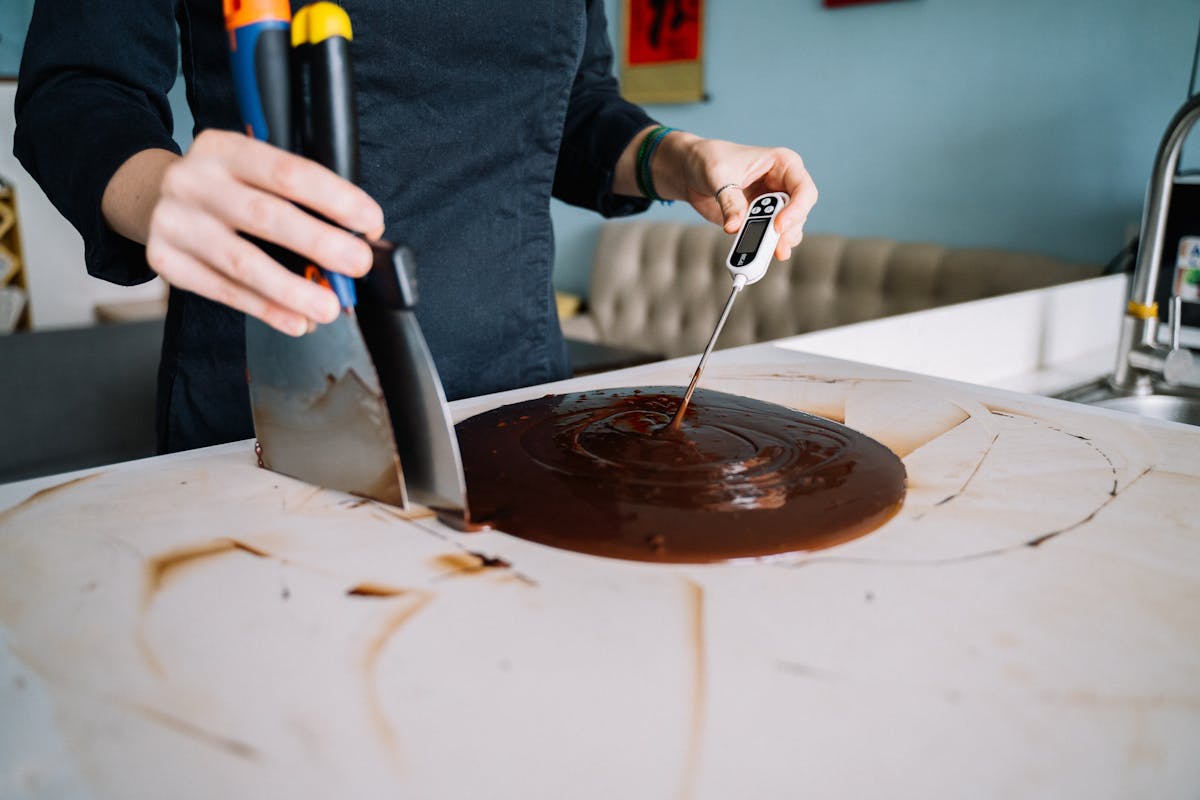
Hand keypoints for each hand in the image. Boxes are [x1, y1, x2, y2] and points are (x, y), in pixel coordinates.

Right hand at [108, 130, 384, 335]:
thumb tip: (354, 242)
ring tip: (329, 307)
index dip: (335, 198)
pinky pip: (222, 290)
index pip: (288, 172)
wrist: (146, 196)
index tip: (371, 222)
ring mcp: (175, 221)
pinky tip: (294, 320)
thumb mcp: (251, 172)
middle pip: (266, 217)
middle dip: (320, 243)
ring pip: (243, 262)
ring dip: (292, 290)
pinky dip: (264, 309)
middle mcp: (195, 181)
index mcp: (225, 149)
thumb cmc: (223, 188)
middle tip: (358, 265)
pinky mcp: (164, 259)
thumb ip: (296, 200)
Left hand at [661, 133, 817, 260]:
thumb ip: (730, 201)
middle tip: (774, 249)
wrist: (691, 172)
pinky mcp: (760, 220)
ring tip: (760, 255)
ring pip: (787, 230)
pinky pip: (769, 238)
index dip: (797, 210)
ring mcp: (773, 204)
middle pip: (798, 214)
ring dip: (776, 243)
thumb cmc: (709, 160)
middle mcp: (783, 185)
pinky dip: (763, 248)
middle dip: (786, 232)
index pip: (803, 189)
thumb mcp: (718, 175)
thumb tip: (735, 227)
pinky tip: (754, 255)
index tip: (778, 226)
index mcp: (783, 164)